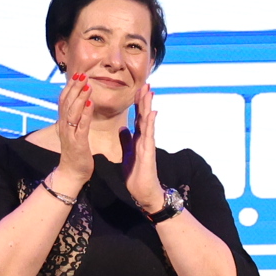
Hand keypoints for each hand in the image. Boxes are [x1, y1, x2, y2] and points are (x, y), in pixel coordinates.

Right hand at [53, 74, 95, 187]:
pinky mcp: (78, 143)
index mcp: (64, 123)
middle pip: (67, 102)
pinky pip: (81, 126)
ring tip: (87, 85)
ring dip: (80, 97)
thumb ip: (76, 118)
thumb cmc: (76, 152)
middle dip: (74, 87)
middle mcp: (64, 126)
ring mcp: (70, 134)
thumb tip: (82, 103)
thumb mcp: (74, 132)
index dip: (70, 87)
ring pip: (73, 111)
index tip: (78, 74)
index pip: (65, 100)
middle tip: (82, 74)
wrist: (72, 173)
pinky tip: (90, 104)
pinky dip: (85, 114)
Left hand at [122, 81, 164, 213]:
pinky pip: (149, 135)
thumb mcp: (127, 154)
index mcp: (138, 139)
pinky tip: (152, 112)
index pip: (137, 117)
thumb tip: (123, 128)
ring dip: (148, 106)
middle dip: (144, 100)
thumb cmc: (137, 175)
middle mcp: (144, 139)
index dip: (137, 103)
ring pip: (147, 121)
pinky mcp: (148, 152)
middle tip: (146, 83)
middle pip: (144, 115)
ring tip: (149, 92)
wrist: (144, 192)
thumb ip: (126, 141)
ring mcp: (148, 144)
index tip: (137, 89)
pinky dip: (150, 123)